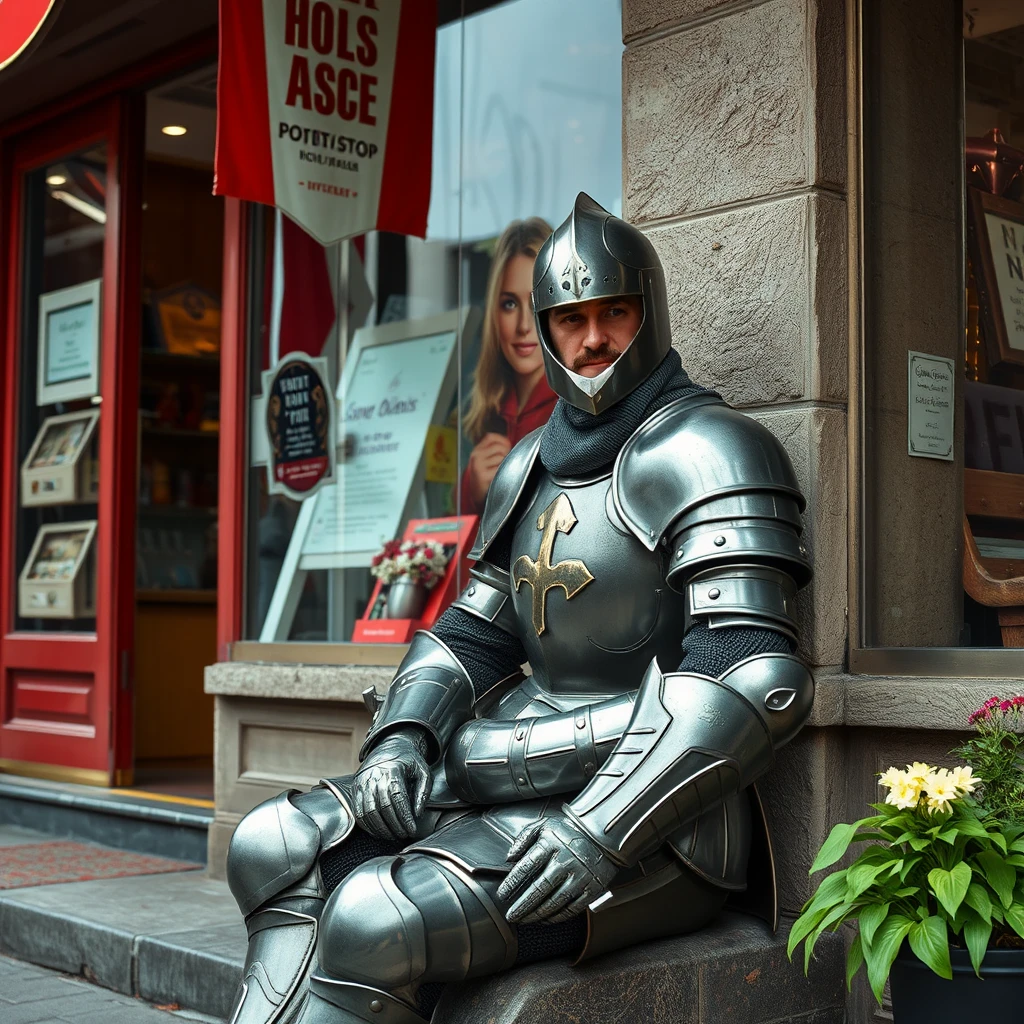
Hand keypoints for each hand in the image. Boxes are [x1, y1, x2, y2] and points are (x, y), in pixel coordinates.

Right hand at [353, 729, 430, 839]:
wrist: (390, 747)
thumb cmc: (409, 762)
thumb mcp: (423, 772)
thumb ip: (423, 793)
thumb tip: (417, 815)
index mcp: (392, 770)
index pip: (398, 798)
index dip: (404, 817)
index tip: (412, 830)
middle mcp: (374, 776)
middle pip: (382, 807)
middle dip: (394, 826)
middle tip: (404, 835)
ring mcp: (363, 782)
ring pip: (368, 812)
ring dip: (380, 829)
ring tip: (393, 836)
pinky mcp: (356, 788)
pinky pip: (358, 812)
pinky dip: (368, 826)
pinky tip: (379, 832)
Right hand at [467, 433, 511, 506]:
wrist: (478, 498)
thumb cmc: (487, 478)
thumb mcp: (487, 461)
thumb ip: (495, 450)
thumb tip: (510, 442)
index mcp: (476, 451)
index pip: (491, 437)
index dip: (503, 441)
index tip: (507, 449)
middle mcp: (475, 456)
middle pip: (500, 447)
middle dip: (506, 455)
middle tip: (503, 466)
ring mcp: (478, 466)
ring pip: (502, 457)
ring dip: (505, 465)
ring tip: (500, 473)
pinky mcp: (483, 476)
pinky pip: (501, 469)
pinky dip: (504, 474)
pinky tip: (499, 479)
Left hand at [497, 814, 617, 924]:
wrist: (602, 835)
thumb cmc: (568, 832)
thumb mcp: (544, 825)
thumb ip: (523, 838)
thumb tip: (509, 858)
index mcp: (551, 844)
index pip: (527, 867)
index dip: (512, 883)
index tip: (502, 895)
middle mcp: (565, 861)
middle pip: (540, 888)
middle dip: (523, 905)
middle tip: (511, 916)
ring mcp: (580, 876)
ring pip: (555, 902)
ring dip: (537, 914)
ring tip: (525, 920)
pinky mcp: (592, 889)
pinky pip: (572, 908)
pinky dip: (557, 917)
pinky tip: (546, 919)